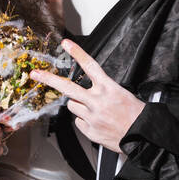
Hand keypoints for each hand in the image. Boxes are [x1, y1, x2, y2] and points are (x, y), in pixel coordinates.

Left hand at [31, 39, 144, 153]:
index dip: (77, 53)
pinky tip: (98, 123)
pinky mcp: (89, 130)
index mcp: (108, 88)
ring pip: (72, 106)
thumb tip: (85, 91)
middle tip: (35, 74)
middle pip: (67, 87)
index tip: (66, 43)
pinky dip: (86, 121)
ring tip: (96, 110)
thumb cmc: (135, 114)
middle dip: (49, 80)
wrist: (143, 136)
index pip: (90, 66)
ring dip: (79, 105)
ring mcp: (91, 116)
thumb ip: (101, 90)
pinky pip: (79, 122)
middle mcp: (97, 101)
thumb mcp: (121, 94)